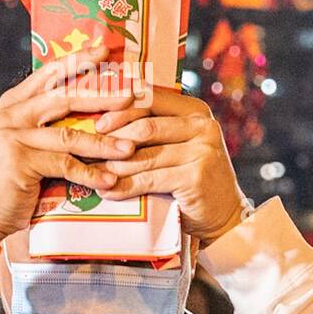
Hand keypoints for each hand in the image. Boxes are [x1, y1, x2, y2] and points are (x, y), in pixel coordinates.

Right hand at [0, 47, 139, 254]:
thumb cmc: (13, 179)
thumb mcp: (27, 141)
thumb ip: (47, 122)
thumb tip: (93, 105)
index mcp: (14, 103)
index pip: (49, 74)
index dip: (77, 60)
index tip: (104, 50)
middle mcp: (12, 114)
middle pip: (63, 96)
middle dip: (100, 95)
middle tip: (130, 95)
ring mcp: (13, 136)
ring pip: (69, 134)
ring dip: (104, 143)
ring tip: (130, 147)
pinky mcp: (19, 161)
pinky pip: (65, 165)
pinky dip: (90, 174)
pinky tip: (110, 180)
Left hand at [94, 88, 246, 246]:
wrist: (223, 215)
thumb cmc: (191, 177)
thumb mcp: (178, 145)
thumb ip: (154, 129)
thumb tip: (104, 120)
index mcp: (195, 110)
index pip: (152, 98)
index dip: (121, 108)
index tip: (99, 122)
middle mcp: (202, 125)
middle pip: (146, 125)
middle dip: (113, 138)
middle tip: (89, 148)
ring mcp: (202, 150)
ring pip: (145, 155)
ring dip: (114, 165)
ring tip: (93, 172)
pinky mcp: (196, 176)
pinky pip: (151, 179)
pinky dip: (126, 187)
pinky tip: (109, 192)